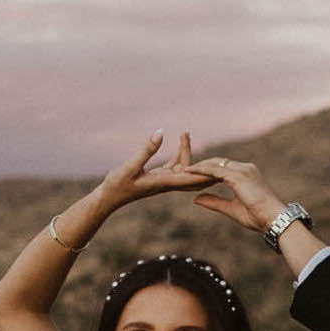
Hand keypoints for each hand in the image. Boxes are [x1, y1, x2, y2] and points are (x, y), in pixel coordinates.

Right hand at [99, 131, 216, 211]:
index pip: (192, 179)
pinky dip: (180, 154)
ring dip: (187, 151)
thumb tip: (161, 132)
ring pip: (185, 168)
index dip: (207, 173)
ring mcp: (164, 180)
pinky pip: (175, 165)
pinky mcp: (158, 176)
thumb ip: (146, 150)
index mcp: (165, 182)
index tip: (222, 168)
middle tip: (221, 155)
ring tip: (185, 132)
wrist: (107, 198)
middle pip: (195, 176)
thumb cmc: (116, 185)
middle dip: (208, 166)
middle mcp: (168, 183)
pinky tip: (180, 141)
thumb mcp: (130, 166)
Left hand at [191, 155, 283, 233]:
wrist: (272, 219)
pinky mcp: (238, 176)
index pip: (223, 168)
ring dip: (199, 166)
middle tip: (185, 169)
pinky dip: (201, 170)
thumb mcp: (231, 208)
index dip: (208, 170)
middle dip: (202, 165)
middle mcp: (244, 168)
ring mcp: (242, 170)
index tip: (194, 173)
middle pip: (218, 162)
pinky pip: (215, 170)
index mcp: (245, 175)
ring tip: (183, 169)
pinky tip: (189, 171)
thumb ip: (214, 201)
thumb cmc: (257, 216)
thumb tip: (196, 198)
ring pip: (215, 164)